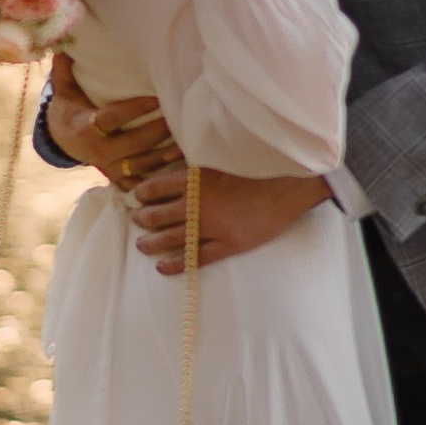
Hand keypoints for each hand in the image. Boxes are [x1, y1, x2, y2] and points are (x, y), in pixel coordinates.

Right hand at [42, 49, 179, 194]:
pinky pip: (140, 183)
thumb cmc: (70, 107)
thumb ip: (64, 66)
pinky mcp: (118, 179)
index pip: (112, 119)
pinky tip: (178, 173)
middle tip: (180, 118)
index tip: (157, 99)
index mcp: (85, 128)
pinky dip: (159, 181)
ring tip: (186, 144)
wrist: (62, 140)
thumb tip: (64, 39)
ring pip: (141, 165)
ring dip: (164, 156)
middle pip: (134, 145)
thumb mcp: (64, 88)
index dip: (134, 109)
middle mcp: (98, 152)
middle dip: (158, 132)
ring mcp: (109, 168)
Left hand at [132, 161, 330, 274]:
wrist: (289, 185)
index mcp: (196, 179)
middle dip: (143, 219)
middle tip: (135, 220)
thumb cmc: (258, 166)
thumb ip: (198, 164)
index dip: (142, 193)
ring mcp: (213, 226)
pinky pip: (196, 258)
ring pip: (173, 238)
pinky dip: (176, 264)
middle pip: (159, 215)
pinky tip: (163, 267)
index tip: (136, 196)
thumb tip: (174, 162)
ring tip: (141, 245)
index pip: (157, 187)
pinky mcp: (229, 244)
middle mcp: (199, 203)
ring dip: (152, 242)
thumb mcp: (222, 157)